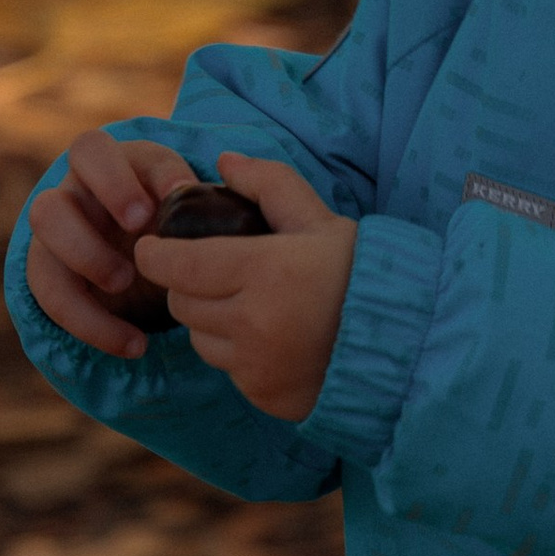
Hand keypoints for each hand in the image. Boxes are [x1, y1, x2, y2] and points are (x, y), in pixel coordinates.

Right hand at [25, 130, 195, 359]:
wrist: (158, 275)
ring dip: (85, 251)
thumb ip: (210, 203)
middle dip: (106, 194)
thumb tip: (228, 194)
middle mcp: (81, 186)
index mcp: (119, 163)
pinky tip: (134, 343)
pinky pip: (47, 291)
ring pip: (45, 217)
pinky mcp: (49, 271)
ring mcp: (60, 226)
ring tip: (125, 281)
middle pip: (76, 158)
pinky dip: (90, 322)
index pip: (104, 148)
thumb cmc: (188, 233)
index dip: (136, 169)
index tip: (177, 193)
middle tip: (141, 226)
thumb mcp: (202, 215)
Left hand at [132, 151, 357, 422]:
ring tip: (247, 306)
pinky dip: (237, 352)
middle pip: (182, 303)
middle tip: (211, 272)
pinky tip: (270, 338)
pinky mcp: (262, 394)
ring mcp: (257, 365)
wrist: (403, 340)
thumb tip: (223, 162)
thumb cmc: (359, 273)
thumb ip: (270, 185)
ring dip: (210, 321)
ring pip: (199, 339)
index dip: (156, 255)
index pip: (180, 264)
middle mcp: (254, 322)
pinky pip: (227, 370)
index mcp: (265, 270)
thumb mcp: (320, 221)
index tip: (152, 247)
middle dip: (187, 285)